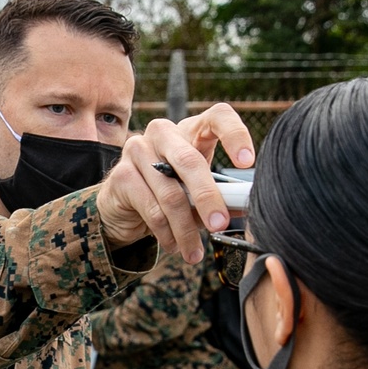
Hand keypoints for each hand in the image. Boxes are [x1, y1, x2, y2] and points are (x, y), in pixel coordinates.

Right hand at [96, 104, 254, 263]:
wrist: (123, 208)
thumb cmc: (168, 193)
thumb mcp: (197, 191)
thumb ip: (220, 195)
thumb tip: (244, 206)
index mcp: (190, 130)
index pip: (217, 116)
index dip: (234, 134)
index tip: (246, 162)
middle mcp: (163, 133)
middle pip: (190, 161)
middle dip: (208, 198)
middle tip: (220, 224)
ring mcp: (138, 150)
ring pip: (171, 194)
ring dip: (186, 229)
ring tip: (195, 252)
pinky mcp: (121, 175)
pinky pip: (152, 210)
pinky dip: (167, 234)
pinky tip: (174, 246)